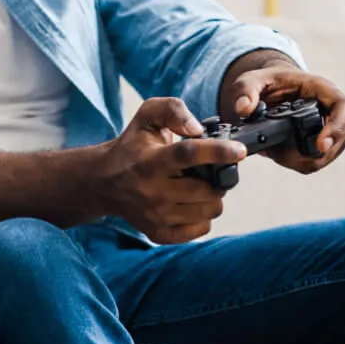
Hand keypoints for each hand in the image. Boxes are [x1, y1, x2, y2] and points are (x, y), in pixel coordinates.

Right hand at [97, 98, 246, 243]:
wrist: (104, 182)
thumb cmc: (132, 146)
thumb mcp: (147, 116)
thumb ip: (172, 110)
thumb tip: (197, 129)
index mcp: (151, 160)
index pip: (189, 155)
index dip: (218, 152)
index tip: (240, 151)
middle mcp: (152, 191)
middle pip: (208, 190)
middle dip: (218, 179)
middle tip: (209, 171)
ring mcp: (156, 216)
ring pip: (209, 210)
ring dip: (212, 197)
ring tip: (198, 186)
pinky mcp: (159, 233)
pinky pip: (201, 228)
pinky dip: (203, 215)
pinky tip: (189, 203)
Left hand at [227, 67, 344, 172]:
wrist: (269, 88)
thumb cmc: (266, 81)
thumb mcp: (250, 80)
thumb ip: (245, 90)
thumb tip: (243, 109)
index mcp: (320, 89)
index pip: (343, 108)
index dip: (337, 128)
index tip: (320, 145)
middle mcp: (329, 109)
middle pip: (340, 137)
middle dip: (315, 153)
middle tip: (284, 155)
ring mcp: (328, 127)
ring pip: (328, 154)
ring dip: (303, 160)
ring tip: (276, 152)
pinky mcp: (319, 142)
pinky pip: (316, 160)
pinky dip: (298, 162)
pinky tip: (279, 155)